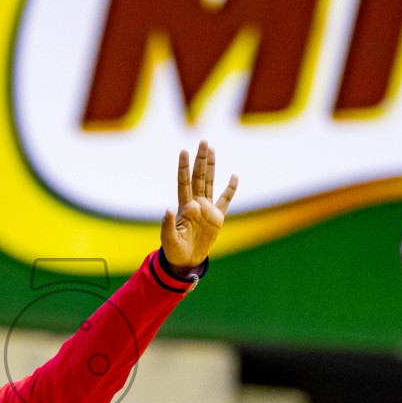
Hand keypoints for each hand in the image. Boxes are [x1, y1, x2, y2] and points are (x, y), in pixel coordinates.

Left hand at [161, 140, 237, 272]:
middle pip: (199, 177)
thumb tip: (167, 209)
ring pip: (210, 182)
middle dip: (201, 160)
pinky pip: (225, 200)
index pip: (184, 182)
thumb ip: (168, 225)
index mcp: (184, 207)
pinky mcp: (217, 217)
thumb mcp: (168, 239)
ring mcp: (207, 209)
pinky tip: (234, 176)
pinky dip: (230, 189)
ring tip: (211, 150)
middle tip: (203, 142)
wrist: (186, 261)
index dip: (184, 167)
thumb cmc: (174, 250)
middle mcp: (196, 203)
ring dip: (211, 166)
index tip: (184, 151)